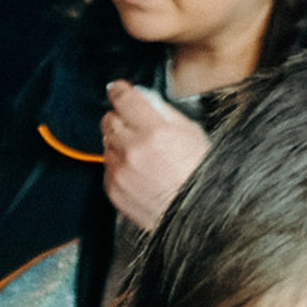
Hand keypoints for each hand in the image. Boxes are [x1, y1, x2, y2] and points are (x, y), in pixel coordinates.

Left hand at [101, 81, 208, 232]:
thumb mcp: (191, 134)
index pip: (123, 98)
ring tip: (142, 155)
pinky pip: (107, 167)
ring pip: (106, 143)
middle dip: (120, 118)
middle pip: (109, 119)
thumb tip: (145, 99)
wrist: (197, 216)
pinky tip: (138, 172)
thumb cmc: (200, 177)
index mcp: (155, 131)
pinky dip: (118, 165)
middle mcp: (133, 149)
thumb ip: (164, 113)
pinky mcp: (113, 188)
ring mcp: (121, 170)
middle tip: (134, 126)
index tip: (118, 89)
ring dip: (119, 143)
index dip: (119, 90)